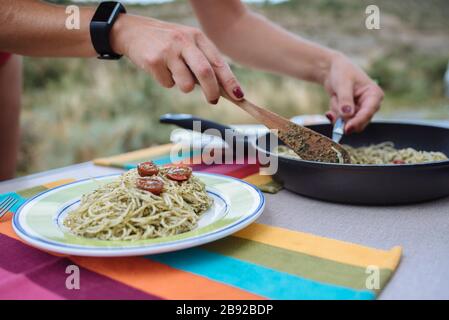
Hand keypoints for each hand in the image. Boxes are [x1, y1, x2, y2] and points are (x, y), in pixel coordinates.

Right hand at [110, 14, 244, 103]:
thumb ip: (203, 60)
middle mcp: (184, 41)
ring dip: (184, 87)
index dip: (230, 81)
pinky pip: (168, 84)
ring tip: (176, 74)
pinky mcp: (154, 61)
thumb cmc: (166, 42)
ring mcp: (169, 51)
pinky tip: (160, 68)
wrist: (132, 31)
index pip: (218, 62)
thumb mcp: (187, 43)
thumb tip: (222, 89)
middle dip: (212, 91)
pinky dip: (166, 82)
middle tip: (213, 100)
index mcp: (197, 37)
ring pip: (186, 84)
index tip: (238, 96)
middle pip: (205, 73)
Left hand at [323, 53, 383, 133]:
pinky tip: (331, 106)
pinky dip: (334, 115)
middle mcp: (370, 105)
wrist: (332, 70)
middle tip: (332, 108)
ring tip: (335, 97)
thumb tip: (347, 115)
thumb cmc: (341, 72)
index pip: (368, 113)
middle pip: (360, 123)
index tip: (346, 129)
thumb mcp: (343, 84)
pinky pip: (342, 122)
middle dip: (344, 118)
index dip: (357, 122)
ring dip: (337, 113)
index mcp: (374, 95)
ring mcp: (361, 110)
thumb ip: (345, 100)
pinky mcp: (352, 114)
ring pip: (348, 124)